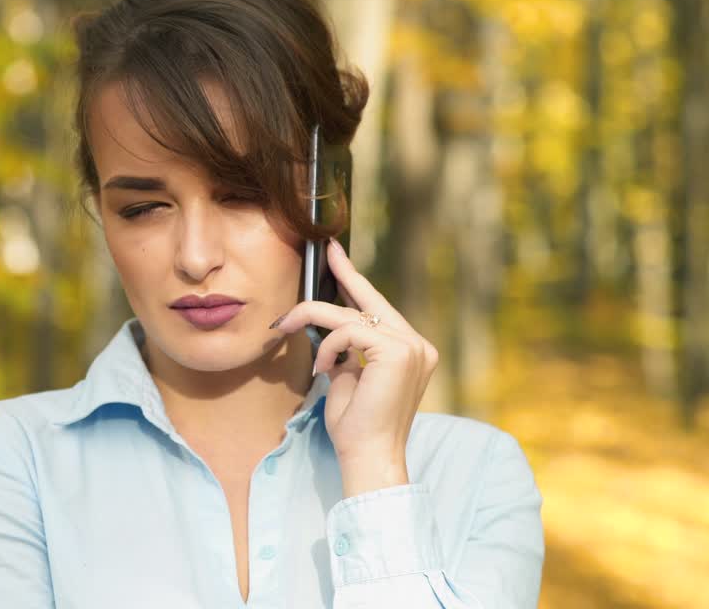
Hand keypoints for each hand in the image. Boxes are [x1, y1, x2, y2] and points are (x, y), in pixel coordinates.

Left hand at [269, 239, 439, 496]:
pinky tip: (322, 370)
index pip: (379, 307)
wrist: (368, 456)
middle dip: (343, 275)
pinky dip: (328, 346)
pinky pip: (348, 330)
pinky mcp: (397, 352)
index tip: (336, 254)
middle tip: (324, 252)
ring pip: (350, 314)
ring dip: (314, 320)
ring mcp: (412, 347)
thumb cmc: (356, 426)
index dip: (356, 279)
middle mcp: (418, 344)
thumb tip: (326, 327)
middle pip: (370, 300)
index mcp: (410, 350)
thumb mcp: (348, 379)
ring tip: (290, 333)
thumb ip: (346, 351)